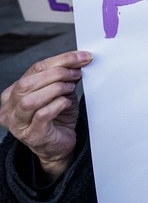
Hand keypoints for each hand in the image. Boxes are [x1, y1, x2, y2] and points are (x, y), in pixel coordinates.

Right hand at [0, 51, 91, 179]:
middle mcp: (10, 108)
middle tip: (76, 74)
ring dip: (55, 89)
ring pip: (29, 100)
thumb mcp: (60, 92)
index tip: (82, 57)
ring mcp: (18, 123)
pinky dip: (57, 105)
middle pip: (28, 83)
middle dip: (57, 74)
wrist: (59, 145)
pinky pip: (42, 115)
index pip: (34, 69)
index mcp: (13, 93)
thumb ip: (64, 77)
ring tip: (70, 88)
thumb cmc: (57, 117)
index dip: (60, 60)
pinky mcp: (31, 135)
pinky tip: (66, 103)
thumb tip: (79, 60)